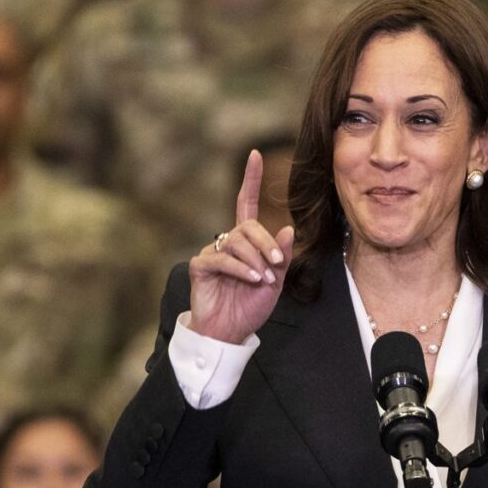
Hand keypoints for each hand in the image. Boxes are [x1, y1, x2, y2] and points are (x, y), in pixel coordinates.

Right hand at [188, 150, 294, 343]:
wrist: (230, 332)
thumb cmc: (250, 307)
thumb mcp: (275, 282)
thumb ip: (281, 256)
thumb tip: (287, 228)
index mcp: (246, 242)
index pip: (246, 203)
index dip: (250, 179)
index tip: (255, 155)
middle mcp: (228, 242)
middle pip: (249, 227)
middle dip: (266, 243)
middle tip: (276, 264)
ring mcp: (212, 253)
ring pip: (237, 242)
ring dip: (255, 260)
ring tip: (263, 280)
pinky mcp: (200, 266)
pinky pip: (223, 259)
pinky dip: (241, 269)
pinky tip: (252, 280)